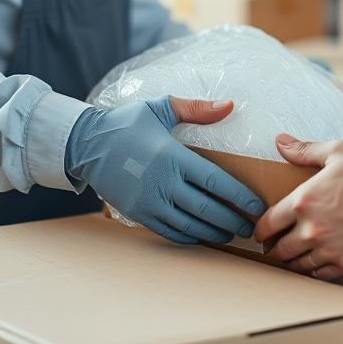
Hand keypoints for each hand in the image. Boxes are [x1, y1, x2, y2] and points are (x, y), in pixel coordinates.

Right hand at [66, 95, 263, 243]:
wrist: (85, 144)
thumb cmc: (126, 123)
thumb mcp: (160, 107)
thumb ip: (196, 108)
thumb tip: (229, 105)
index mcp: (173, 157)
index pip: (215, 182)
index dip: (240, 197)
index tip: (257, 206)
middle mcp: (163, 183)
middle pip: (207, 210)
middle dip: (233, 221)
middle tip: (251, 228)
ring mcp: (149, 202)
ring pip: (190, 226)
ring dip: (214, 233)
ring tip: (232, 234)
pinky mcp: (137, 214)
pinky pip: (169, 232)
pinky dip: (189, 238)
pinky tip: (203, 237)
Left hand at [254, 134, 342, 279]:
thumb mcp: (338, 152)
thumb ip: (305, 150)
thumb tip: (280, 141)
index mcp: (303, 202)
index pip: (268, 224)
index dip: (261, 230)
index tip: (262, 232)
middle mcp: (311, 229)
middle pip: (279, 249)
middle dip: (274, 248)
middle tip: (275, 246)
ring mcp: (328, 250)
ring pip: (298, 265)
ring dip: (292, 261)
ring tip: (293, 257)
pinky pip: (320, 275)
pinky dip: (314, 271)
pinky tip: (316, 264)